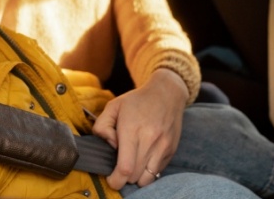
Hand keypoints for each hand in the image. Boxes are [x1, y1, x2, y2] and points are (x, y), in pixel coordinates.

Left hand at [92, 69, 188, 189]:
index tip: (110, 178)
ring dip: (137, 178)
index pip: (125, 167)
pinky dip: (148, 172)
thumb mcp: (113, 106)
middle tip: (119, 168)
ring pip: (147, 179)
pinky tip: (143, 159)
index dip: (115, 180)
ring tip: (132, 166)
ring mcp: (163, 146)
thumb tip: (110, 146)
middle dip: (123, 179)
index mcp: (132, 130)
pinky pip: (157, 172)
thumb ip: (102, 127)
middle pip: (134, 176)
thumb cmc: (137, 101)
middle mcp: (150, 140)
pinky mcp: (171, 150)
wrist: (167, 93)